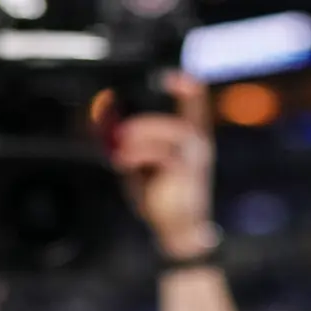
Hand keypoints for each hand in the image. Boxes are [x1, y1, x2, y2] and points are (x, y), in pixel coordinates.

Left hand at [107, 73, 217, 260]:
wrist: (177, 233)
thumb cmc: (161, 201)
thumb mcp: (141, 168)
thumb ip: (130, 146)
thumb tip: (112, 126)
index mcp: (191, 143)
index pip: (196, 107)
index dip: (188, 88)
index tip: (175, 77)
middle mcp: (198, 145)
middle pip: (170, 120)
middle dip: (141, 127)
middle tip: (119, 139)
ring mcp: (195, 156)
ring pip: (166, 130)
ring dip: (139, 138)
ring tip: (121, 154)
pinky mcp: (186, 169)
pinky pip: (159, 150)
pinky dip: (137, 153)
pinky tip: (124, 162)